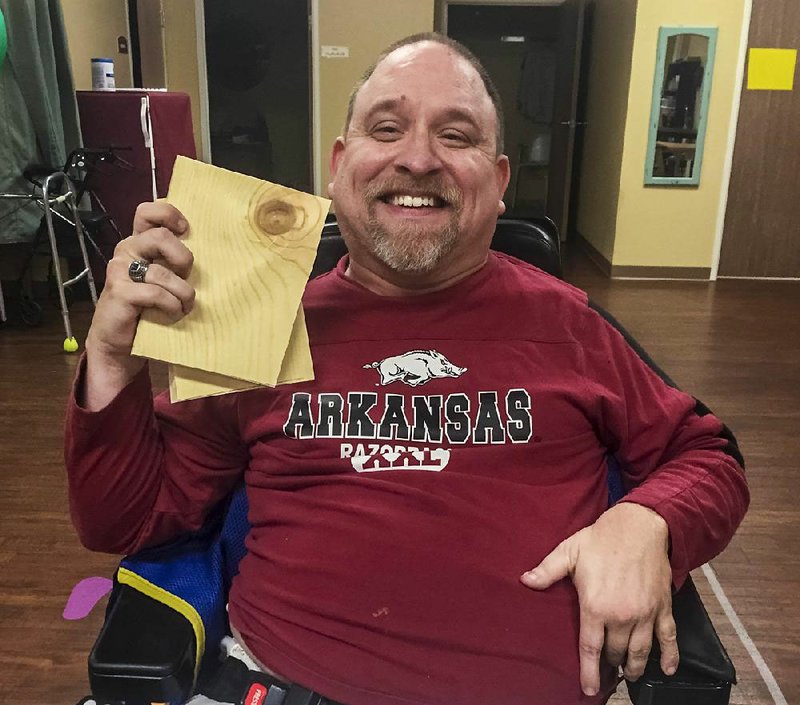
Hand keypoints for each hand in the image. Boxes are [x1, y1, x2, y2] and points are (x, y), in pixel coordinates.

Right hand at [84, 202, 193, 409]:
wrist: (119, 345)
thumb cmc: (149, 309)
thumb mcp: (166, 280)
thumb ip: (176, 262)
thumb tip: (213, 250)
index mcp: (140, 243)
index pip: (148, 212)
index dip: (169, 214)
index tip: (186, 230)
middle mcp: (128, 250)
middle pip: (160, 236)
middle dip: (183, 259)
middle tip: (186, 278)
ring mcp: (120, 270)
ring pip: (163, 272)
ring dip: (182, 294)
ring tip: (183, 308)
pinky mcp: (119, 292)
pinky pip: (156, 293)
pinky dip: (170, 306)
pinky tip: (171, 316)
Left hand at [520, 503, 677, 696]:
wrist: (639, 526)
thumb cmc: (601, 538)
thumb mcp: (569, 551)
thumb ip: (547, 570)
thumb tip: (525, 581)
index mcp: (596, 606)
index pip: (590, 649)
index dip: (588, 672)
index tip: (588, 689)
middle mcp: (622, 616)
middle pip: (615, 652)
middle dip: (610, 664)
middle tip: (606, 669)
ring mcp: (645, 614)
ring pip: (641, 652)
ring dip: (634, 666)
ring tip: (629, 674)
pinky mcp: (663, 607)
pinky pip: (669, 638)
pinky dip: (670, 656)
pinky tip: (667, 670)